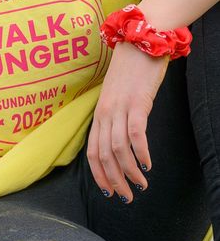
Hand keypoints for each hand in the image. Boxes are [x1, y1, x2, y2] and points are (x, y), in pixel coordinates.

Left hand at [87, 42, 167, 201]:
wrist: (140, 42)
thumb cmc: (131, 72)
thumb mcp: (118, 97)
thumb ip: (117, 117)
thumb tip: (122, 140)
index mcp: (99, 115)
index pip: (92, 152)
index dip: (99, 174)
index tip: (109, 192)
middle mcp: (104, 114)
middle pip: (103, 155)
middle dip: (114, 180)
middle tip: (126, 197)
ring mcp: (119, 108)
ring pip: (118, 149)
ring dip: (129, 171)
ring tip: (141, 186)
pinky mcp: (136, 103)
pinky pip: (135, 133)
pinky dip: (140, 152)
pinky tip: (148, 165)